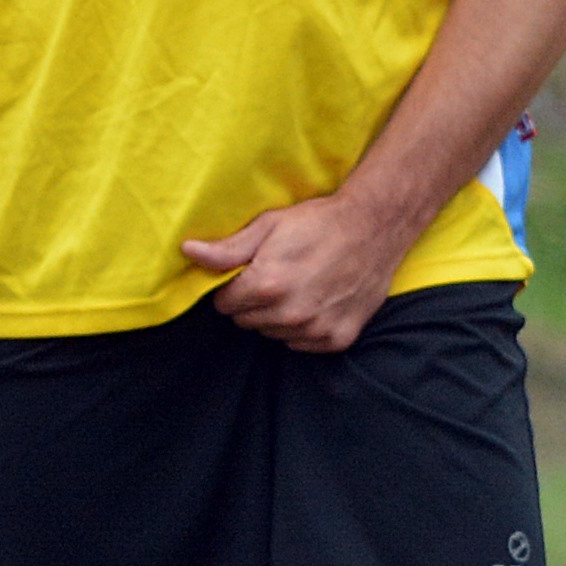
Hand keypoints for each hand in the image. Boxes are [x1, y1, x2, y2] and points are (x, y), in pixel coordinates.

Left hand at [181, 188, 424, 353]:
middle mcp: (290, 313)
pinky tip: (316, 301)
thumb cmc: (319, 222)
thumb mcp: (269, 225)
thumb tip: (189, 252)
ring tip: (298, 287)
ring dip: (277, 316)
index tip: (250, 273)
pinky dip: (303, 327)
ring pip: (272, 334)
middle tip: (276, 277)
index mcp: (267, 285)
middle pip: (246, 322)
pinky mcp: (337, 338)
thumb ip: (227, 248)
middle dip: (253, 302)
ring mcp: (316, 329)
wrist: (376, 227)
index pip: (224, 304)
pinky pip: (301, 343)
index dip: (233, 287)